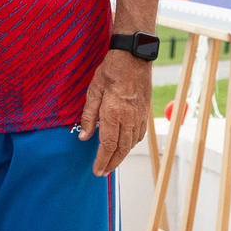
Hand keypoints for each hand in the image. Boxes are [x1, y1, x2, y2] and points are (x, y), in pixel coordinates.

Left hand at [78, 47, 151, 176]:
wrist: (134, 57)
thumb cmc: (111, 71)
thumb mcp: (93, 91)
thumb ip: (89, 116)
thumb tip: (85, 137)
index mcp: (114, 113)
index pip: (108, 145)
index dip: (102, 160)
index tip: (97, 171)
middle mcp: (129, 118)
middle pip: (121, 149)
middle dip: (112, 163)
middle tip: (103, 172)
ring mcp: (140, 116)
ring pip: (132, 143)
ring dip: (121, 155)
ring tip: (111, 161)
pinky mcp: (145, 112)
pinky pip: (139, 134)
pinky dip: (131, 144)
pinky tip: (125, 146)